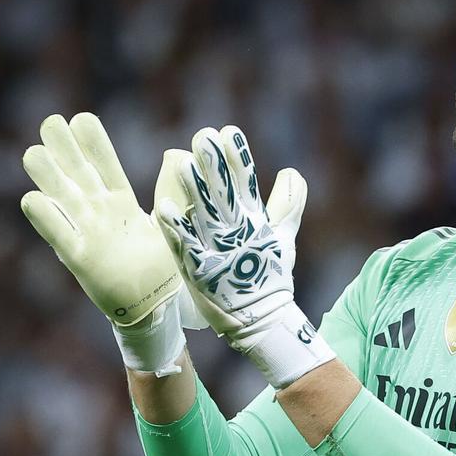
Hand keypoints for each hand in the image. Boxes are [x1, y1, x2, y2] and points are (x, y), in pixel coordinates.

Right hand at [21, 112, 198, 374]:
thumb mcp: (173, 222)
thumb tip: (175, 152)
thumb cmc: (163, 264)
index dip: (94, 144)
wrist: (155, 306)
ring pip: (64, 199)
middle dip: (65, 149)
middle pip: (79, 175)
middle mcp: (101, 214)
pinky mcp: (80, 260)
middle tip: (51, 122)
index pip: (107, 166)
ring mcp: (88, 234)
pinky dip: (46, 218)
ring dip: (48, 177)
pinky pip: (59, 236)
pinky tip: (31, 199)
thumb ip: (173, 189)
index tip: (82, 118)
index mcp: (123, 203)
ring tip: (33, 152)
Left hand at [154, 125, 334, 387]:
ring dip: (193, 189)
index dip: (238, 158)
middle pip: (224, 193)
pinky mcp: (200, 272)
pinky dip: (175, 229)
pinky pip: (184, 247)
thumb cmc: (270, 278)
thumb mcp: (283, 237)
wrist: (263, 323)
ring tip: (180, 162)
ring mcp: (219, 252)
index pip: (247, 183)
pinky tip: (162, 208)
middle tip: (202, 136)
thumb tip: (292, 171)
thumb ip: (288, 203)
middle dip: (214, 164)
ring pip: (203, 214)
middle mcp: (237, 233)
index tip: (228, 132)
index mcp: (256, 222)